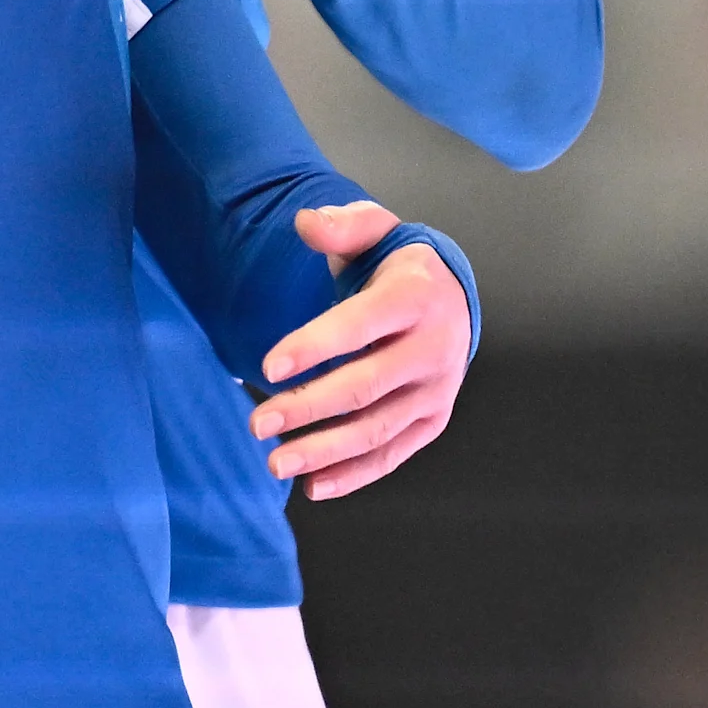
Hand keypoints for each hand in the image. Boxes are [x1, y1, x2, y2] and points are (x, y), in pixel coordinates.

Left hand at [252, 216, 471, 500]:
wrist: (450, 298)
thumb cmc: (396, 267)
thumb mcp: (375, 231)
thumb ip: (340, 227)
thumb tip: (305, 223)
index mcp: (416, 298)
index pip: (360, 325)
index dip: (314, 346)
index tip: (267, 366)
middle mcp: (434, 349)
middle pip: (366, 386)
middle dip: (309, 407)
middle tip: (257, 423)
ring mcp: (437, 390)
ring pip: (377, 429)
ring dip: (325, 451)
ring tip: (275, 463)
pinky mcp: (433, 420)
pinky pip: (393, 454)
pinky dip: (354, 474)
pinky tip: (314, 485)